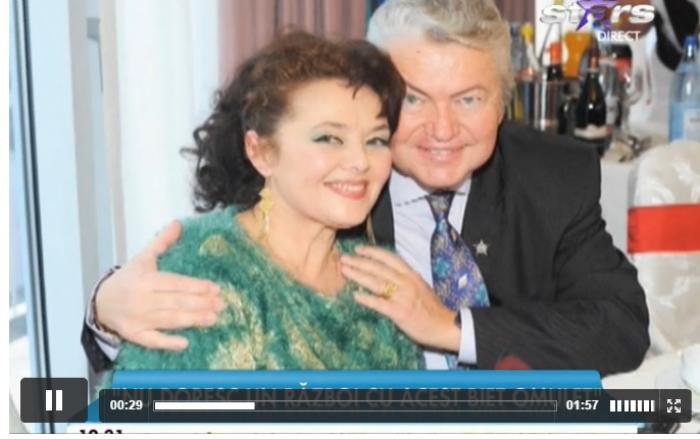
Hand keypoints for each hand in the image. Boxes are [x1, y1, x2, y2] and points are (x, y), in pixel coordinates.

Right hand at [95, 221, 223, 350]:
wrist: (100, 302)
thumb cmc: (127, 280)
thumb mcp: (142, 258)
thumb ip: (161, 242)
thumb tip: (178, 224)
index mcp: (145, 280)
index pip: (175, 283)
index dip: (196, 286)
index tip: (215, 288)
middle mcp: (142, 300)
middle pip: (175, 302)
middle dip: (200, 303)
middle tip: (221, 304)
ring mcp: (138, 319)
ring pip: (168, 320)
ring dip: (192, 320)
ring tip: (213, 318)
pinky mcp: (134, 334)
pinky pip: (152, 340)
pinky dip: (167, 342)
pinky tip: (185, 343)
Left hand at [340, 246, 459, 351]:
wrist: (445, 325)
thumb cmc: (431, 308)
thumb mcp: (420, 286)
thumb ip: (404, 279)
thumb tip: (386, 273)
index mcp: (411, 274)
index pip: (390, 258)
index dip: (373, 252)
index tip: (359, 249)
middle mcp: (406, 282)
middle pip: (379, 268)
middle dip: (359, 262)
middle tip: (344, 258)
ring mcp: (403, 297)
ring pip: (377, 282)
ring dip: (359, 275)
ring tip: (345, 271)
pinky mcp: (400, 312)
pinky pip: (380, 304)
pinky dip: (367, 299)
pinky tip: (355, 296)